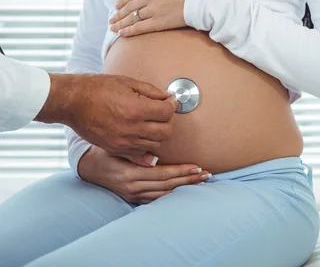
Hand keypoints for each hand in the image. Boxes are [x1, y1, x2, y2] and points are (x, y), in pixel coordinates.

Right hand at [37, 73, 178, 163]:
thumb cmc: (98, 88)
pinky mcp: (116, 149)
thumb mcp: (127, 82)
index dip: (172, 105)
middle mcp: (132, 128)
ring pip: (155, 144)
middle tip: (162, 112)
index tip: (169, 101)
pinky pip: (139, 153)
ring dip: (157, 133)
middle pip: (165, 132)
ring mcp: (123, 142)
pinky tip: (142, 135)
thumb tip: (167, 98)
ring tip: (151, 122)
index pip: (167, 113)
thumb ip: (151, 91)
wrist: (73, 102)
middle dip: (167, 121)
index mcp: (136, 109)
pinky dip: (145, 145)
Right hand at [78, 146, 211, 204]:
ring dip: (184, 187)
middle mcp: (133, 188)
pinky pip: (157, 198)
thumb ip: (135, 149)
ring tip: (200, 180)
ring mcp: (133, 195)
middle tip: (206, 173)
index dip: (181, 171)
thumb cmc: (104, 150)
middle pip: (168, 186)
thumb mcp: (117, 146)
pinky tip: (184, 188)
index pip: (163, 175)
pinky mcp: (134, 198)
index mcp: (130, 175)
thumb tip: (154, 150)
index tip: (197, 166)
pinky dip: (172, 193)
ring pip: (165, 194)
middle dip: (189, 179)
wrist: (88, 166)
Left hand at [109, 0, 201, 36]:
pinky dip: (130, 30)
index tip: (116, 6)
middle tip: (111, 18)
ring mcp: (154, 10)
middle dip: (118, 13)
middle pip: (130, 6)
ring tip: (113, 28)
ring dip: (121, 23)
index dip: (123, 0)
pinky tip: (122, 33)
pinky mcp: (160, 22)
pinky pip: (141, 27)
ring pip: (133, 17)